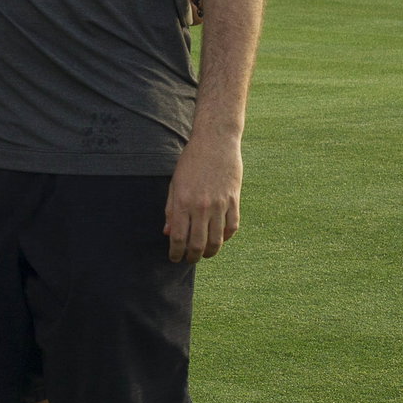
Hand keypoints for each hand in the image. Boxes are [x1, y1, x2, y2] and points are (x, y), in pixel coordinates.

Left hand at [163, 130, 241, 262]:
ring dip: (209, 252)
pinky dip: (226, 238)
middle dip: (192, 256)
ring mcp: (220, 205)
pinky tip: (219, 239)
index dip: (176, 252)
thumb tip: (168, 233)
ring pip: (217, 240)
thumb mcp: (175, 184)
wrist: (215, 143)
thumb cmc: (191, 163)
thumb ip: (171, 210)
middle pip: (198, 243)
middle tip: (188, 260)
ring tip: (203, 254)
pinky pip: (232, 227)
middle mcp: (202, 206)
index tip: (174, 258)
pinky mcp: (234, 201)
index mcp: (183, 202)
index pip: (179, 237)